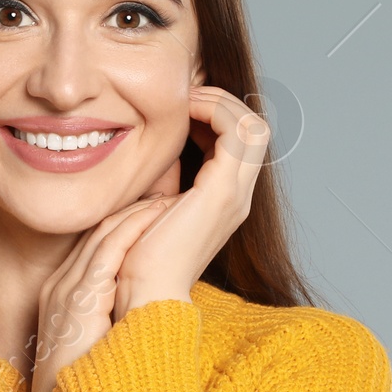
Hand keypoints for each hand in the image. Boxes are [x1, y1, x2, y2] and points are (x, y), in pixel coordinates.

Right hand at [13, 196, 171, 391]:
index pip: (95, 243)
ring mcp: (67, 289)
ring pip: (105, 232)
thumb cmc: (79, 388)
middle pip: (99, 229)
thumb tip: (135, 305)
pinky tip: (159, 212)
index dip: (125, 218)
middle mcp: (61, 285)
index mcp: (63, 293)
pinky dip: (135, 227)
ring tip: (170, 189)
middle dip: (134, 203)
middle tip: (167, 181)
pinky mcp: (79, 298)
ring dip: (139, 208)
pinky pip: (109, 251)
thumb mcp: (92, 343)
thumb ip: (107, 316)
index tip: (155, 202)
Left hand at [111, 86, 270, 321]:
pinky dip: (214, 110)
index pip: (238, 143)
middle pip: (254, 130)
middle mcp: (237, 198)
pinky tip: (183, 110)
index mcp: (223, 202)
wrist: (144, 294)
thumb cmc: (138, 261)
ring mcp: (234, 195)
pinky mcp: (221, 192)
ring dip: (221, 102)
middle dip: (222, 103)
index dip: (215, 116)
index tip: (180, 108)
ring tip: (186, 99)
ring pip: (253, 126)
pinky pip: (236, 132)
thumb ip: (163, 180)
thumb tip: (156, 153)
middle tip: (184, 97)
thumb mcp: (152, 208)